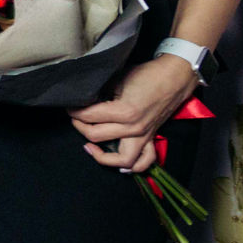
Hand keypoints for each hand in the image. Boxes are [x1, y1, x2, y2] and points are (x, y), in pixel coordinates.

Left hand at [68, 55, 200, 172]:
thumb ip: (100, 93)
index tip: (69, 105)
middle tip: (75, 117)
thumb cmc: (146, 75)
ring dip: (102, 156)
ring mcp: (144, 136)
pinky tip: (118, 164)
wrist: (174, 77)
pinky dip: (132, 167)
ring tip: (90, 146)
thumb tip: (83, 100)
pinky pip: (145, 161)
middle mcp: (134, 128)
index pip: (89, 116)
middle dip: (79, 126)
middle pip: (96, 136)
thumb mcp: (117, 79)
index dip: (74, 111)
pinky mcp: (151, 138)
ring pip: (121, 159)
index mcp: (124, 111)